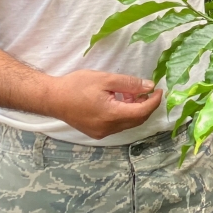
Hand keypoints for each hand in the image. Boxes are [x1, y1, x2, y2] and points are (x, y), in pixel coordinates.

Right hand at [47, 70, 161, 139]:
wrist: (52, 98)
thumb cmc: (76, 85)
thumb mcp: (105, 79)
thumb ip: (129, 84)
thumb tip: (149, 87)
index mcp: (111, 115)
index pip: (142, 112)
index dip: (154, 102)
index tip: (160, 90)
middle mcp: (108, 128)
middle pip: (137, 120)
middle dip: (146, 106)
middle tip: (148, 90)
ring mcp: (102, 133)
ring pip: (128, 123)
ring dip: (135, 110)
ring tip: (132, 93)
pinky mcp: (96, 133)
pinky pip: (118, 125)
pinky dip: (124, 114)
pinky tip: (121, 101)